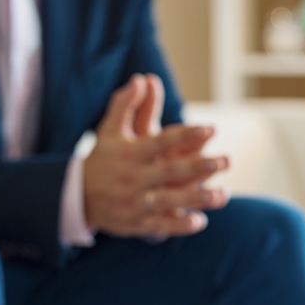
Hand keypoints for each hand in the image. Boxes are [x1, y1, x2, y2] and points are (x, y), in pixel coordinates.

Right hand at [84, 74, 229, 237]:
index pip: (161, 141)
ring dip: (197, 199)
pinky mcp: (136, 223)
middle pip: (171, 172)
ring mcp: (135, 202)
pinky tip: (200, 221)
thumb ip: (127, 105)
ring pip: (169, 201)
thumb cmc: (102, 158)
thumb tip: (143, 79)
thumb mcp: (110, 130)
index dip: (186, 135)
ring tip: (223, 194)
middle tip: (227, 160)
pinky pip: (160, 225)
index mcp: (130, 153)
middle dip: (200, 167)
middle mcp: (134, 178)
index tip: (211, 128)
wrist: (77, 197)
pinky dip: (179, 225)